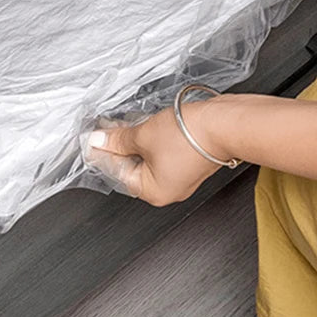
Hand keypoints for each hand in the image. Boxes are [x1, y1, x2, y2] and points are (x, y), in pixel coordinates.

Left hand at [85, 101, 227, 205]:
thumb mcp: (143, 135)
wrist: (225, 124)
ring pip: (147, 158)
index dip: (102, 152)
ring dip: (134, 141)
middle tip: (104, 129)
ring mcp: (180, 176)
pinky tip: (143, 125)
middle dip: (118, 146)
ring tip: (122, 124)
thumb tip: (98, 141)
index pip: (117, 172)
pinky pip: (162, 152)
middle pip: (132, 166)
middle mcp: (168, 189)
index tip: (92, 139)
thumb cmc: (192, 137)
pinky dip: (151, 140)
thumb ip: (117, 139)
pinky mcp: (189, 160)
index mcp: (153, 192)